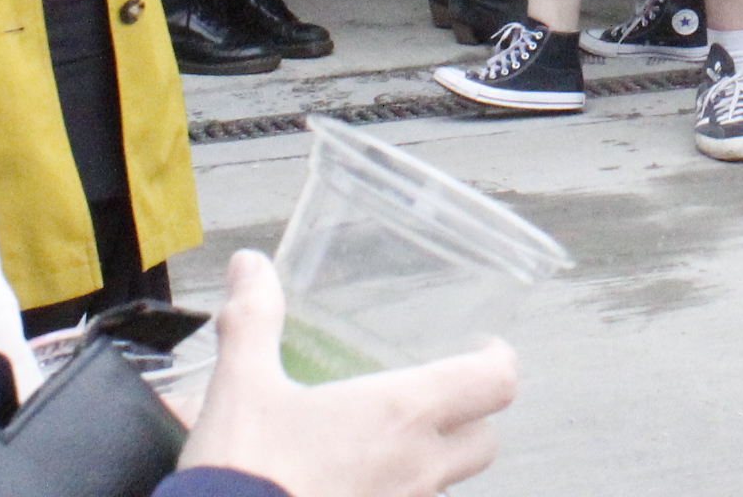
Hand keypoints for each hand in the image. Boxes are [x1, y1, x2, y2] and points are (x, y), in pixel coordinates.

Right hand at [178, 249, 514, 495]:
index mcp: (404, 415)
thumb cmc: (246, 469)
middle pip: (484, 443)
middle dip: (471, 418)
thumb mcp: (243, 385)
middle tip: (438, 397)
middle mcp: (420, 468)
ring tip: (385, 441)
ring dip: (431, 460)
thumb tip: (249, 267)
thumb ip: (253, 319)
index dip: (499, 361)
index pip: (496, 383)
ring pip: (446, 483)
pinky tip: (353, 480)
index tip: (482, 348)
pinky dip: (395, 491)